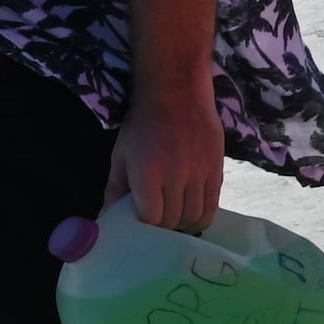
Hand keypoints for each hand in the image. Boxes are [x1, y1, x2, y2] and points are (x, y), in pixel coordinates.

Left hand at [105, 78, 224, 232]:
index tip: (141, 224)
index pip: (151, 218)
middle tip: (158, 223)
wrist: (177, 96)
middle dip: (164, 227)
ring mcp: (199, 174)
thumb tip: (107, 217)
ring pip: (195, 215)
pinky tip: (195, 215)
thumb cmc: (142, 126)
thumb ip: (115, 189)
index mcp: (147, 174)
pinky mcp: (217, 170)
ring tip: (176, 220)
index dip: (146, 226)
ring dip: (184, 223)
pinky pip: (213, 204)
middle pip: (173, 219)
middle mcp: (176, 177)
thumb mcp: (121, 156)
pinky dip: (204, 215)